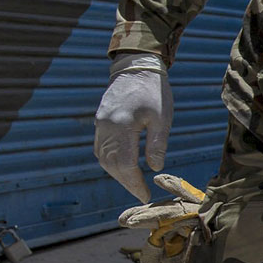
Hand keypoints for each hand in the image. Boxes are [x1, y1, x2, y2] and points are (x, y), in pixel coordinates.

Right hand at [94, 53, 172, 201]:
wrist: (136, 67)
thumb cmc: (154, 91)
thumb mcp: (162, 117)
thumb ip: (157, 143)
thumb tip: (154, 168)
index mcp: (122, 125)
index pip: (124, 163)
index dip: (133, 183)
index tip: (145, 195)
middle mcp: (106, 127)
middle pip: (110, 164)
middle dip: (125, 182)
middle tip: (140, 193)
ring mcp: (100, 124)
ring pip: (103, 157)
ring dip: (116, 173)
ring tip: (133, 183)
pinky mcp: (100, 121)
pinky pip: (101, 148)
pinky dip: (110, 161)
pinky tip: (123, 167)